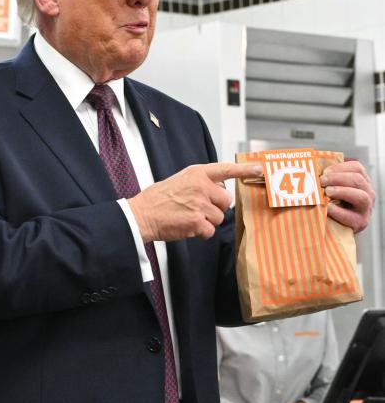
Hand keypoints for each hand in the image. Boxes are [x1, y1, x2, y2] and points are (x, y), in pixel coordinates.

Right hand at [128, 162, 262, 241]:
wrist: (142, 214)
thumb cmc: (158, 199)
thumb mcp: (181, 180)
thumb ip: (200, 183)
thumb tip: (217, 192)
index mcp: (197, 173)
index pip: (226, 169)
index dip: (244, 170)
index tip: (259, 169)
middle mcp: (201, 186)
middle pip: (225, 201)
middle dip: (215, 207)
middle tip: (197, 208)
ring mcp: (200, 204)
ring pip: (219, 217)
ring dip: (207, 221)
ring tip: (188, 217)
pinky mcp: (197, 222)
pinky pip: (210, 231)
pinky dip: (201, 233)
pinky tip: (187, 227)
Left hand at [320, 160, 374, 232]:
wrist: (339, 226)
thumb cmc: (335, 202)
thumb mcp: (336, 187)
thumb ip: (330, 179)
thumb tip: (313, 170)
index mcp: (362, 181)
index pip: (357, 168)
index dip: (340, 167)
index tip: (325, 171)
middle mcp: (368, 193)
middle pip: (357, 180)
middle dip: (337, 178)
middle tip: (322, 181)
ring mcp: (365, 209)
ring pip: (360, 196)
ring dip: (341, 191)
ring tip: (327, 192)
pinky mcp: (359, 222)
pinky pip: (350, 216)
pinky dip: (337, 211)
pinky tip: (327, 207)